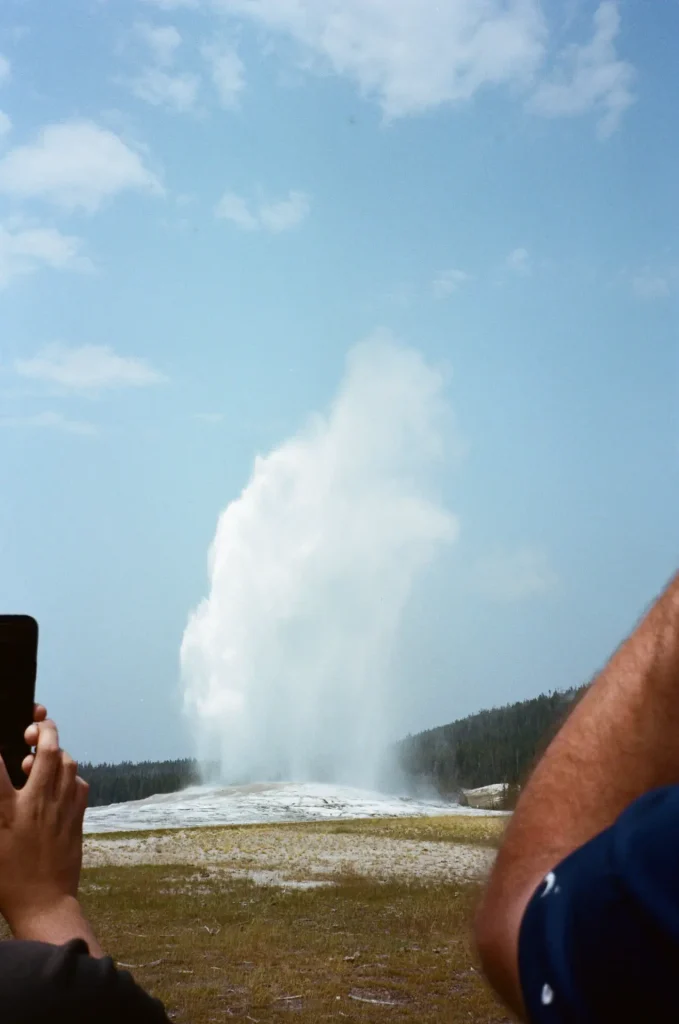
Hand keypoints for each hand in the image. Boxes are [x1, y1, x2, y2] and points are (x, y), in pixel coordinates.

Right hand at [0, 719, 88, 937]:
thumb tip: (4, 790)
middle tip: (36, 726)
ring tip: (44, 753)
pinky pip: (80, 785)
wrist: (44, 904)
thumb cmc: (8, 878)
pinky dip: (71, 775)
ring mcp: (62, 810)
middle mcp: (39, 805)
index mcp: (9, 812)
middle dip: (44, 731)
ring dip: (58, 751)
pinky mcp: (77, 819)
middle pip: (48, 754)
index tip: (2, 741)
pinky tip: (60, 780)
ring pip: (68, 765)